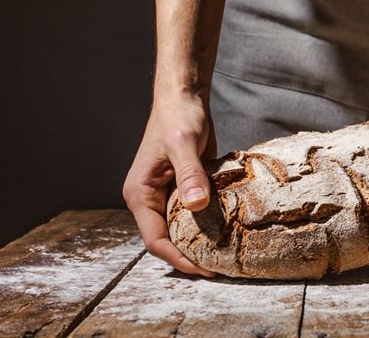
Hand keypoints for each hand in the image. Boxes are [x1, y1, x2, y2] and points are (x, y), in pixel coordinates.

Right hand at [122, 92, 217, 276]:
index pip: (155, 240)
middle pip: (167, 240)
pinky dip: (207, 225)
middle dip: (190, 257)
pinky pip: (192, 215)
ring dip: (200, 243)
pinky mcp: (182, 188)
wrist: (184, 98)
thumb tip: (196, 205)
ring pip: (180, 230)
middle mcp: (149, 199)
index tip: (205, 269)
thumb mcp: (184, 144)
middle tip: (221, 269)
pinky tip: (229, 232)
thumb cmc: (178, 116)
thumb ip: (189, 174)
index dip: (179, 258)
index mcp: (139, 194)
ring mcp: (165, 195)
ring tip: (227, 256)